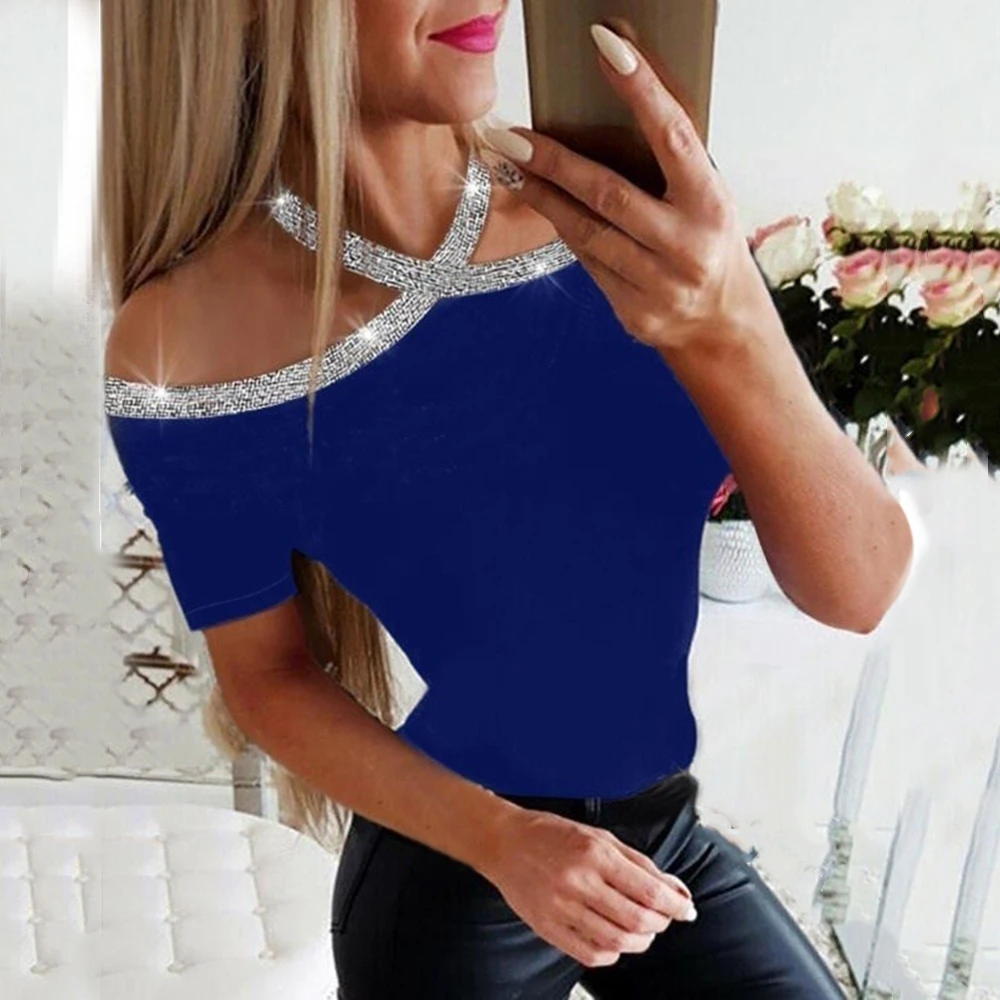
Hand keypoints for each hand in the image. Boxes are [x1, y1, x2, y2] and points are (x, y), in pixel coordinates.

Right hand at [476, 804, 696, 967]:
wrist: (504, 842)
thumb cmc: (553, 834)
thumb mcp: (600, 837)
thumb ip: (640, 863)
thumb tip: (676, 889)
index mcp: (595, 854)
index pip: (649, 891)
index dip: (675, 906)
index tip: (687, 910)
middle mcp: (578, 882)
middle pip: (636, 921)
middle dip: (661, 924)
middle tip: (664, 918)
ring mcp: (561, 908)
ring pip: (617, 942)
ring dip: (640, 941)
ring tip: (642, 931)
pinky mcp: (548, 928)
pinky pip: (590, 954)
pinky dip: (612, 954)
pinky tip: (615, 941)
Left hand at [482, 23, 779, 356]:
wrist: (722, 325)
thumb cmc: (710, 246)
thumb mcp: (707, 200)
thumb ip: (670, 168)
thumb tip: (616, 108)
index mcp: (711, 205)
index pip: (673, 137)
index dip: (641, 90)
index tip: (606, 48)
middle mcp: (686, 246)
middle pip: (608, 194)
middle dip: (552, 161)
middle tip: (509, 135)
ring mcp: (658, 285)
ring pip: (586, 232)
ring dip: (540, 196)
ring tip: (506, 164)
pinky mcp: (633, 312)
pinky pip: (587, 263)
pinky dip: (563, 230)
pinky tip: (543, 205)